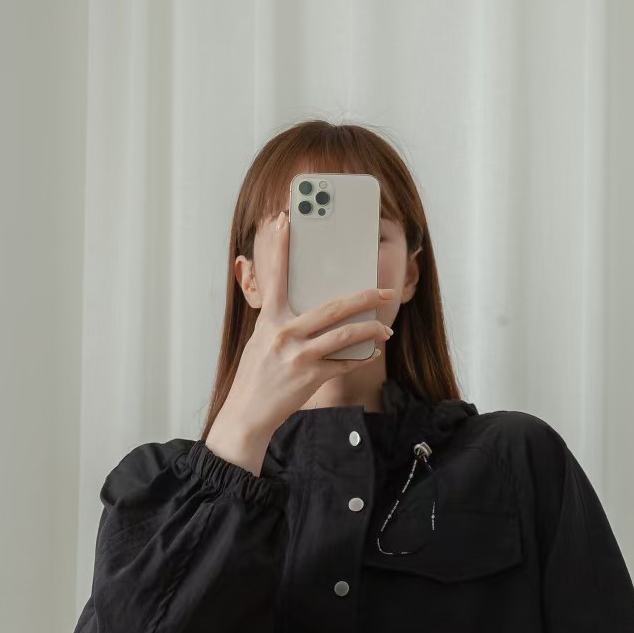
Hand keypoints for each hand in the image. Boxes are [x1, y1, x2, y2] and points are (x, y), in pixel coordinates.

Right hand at [218, 208, 395, 441]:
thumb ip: (280, 321)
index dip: (281, 248)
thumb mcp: (260, 340)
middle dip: (365, 297)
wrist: (247, 413)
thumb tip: (307, 308)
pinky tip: (372, 351)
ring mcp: (299, 356)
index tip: (285, 220)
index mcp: (269, 320)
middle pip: (333, 307)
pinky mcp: (310, 377)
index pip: (276, 277)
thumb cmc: (255, 375)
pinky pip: (344, 363)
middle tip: (384, 290)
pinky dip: (361, 357)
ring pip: (345, 335)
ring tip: (386, 328)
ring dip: (371, 329)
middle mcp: (284, 334)